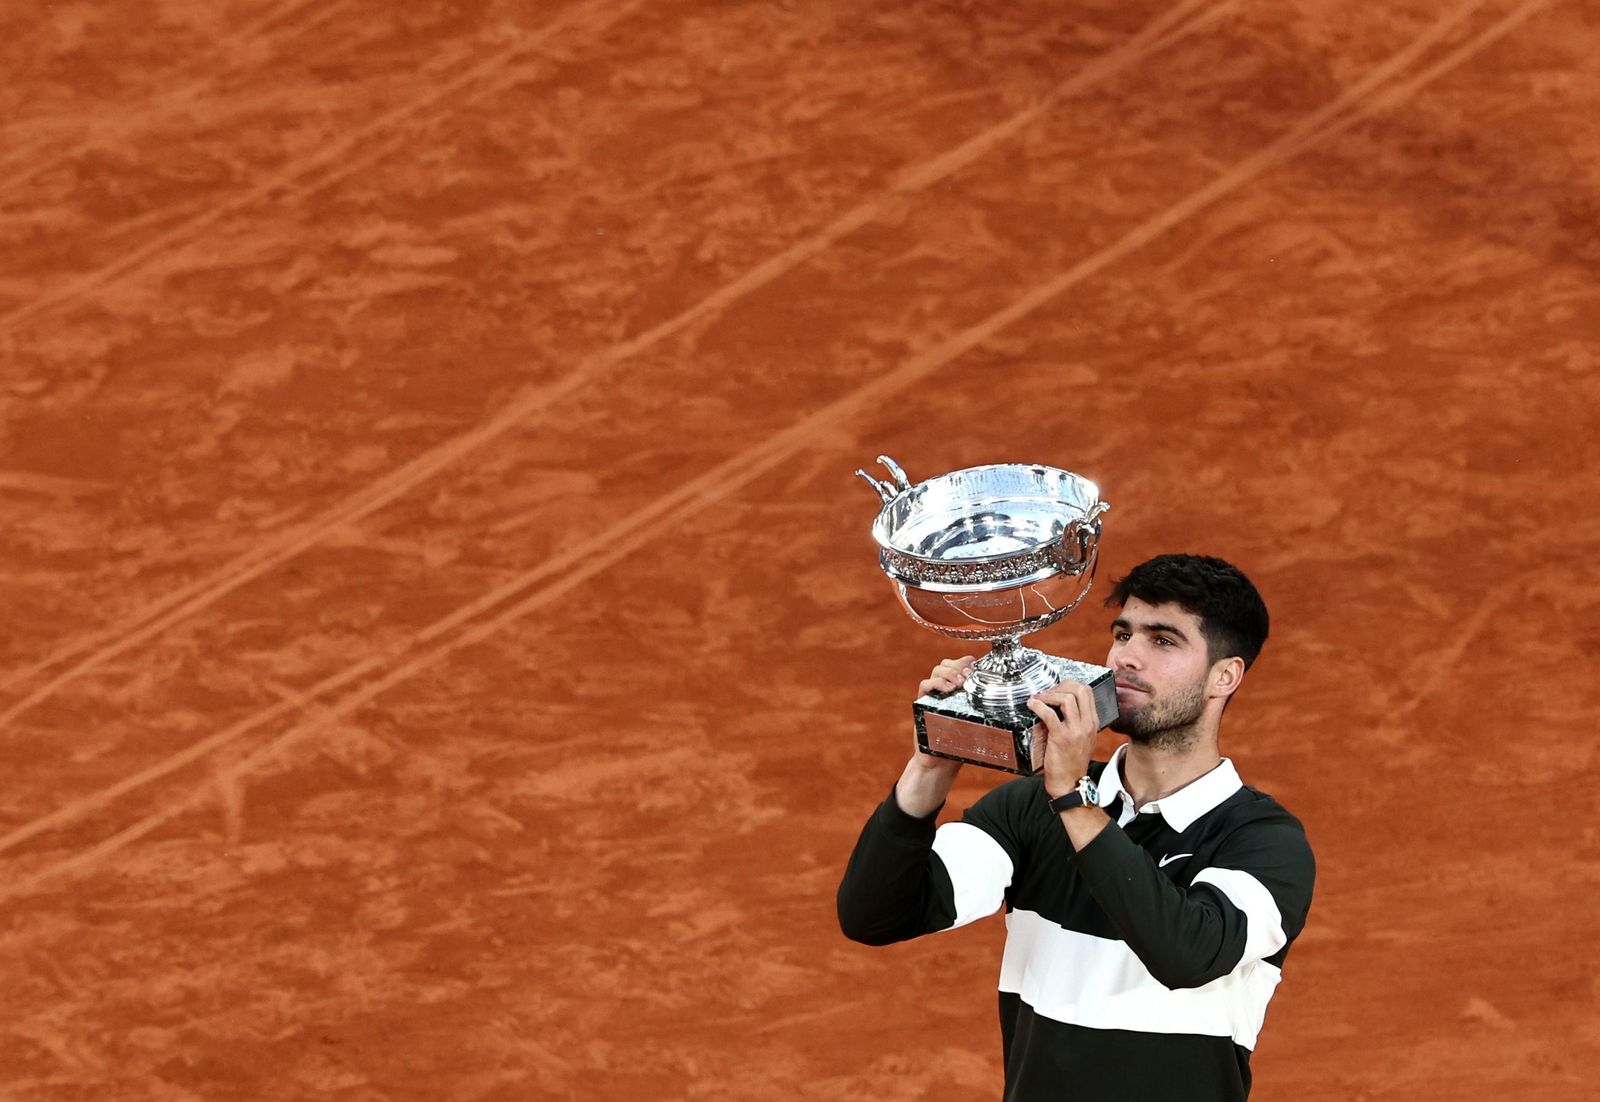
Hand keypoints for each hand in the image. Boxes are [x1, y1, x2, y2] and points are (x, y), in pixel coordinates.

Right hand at [895, 656, 976, 817]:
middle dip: (959, 665)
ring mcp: (932, 695)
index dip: (967, 661)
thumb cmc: (962, 745)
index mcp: (957, 691)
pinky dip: (936, 683)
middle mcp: (944, 690)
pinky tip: (948, 689)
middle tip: (969, 674)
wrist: (940, 763)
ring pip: (937, 670)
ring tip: (960, 682)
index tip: (977, 666)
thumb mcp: (979, 725)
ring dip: (950, 672)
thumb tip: (1023, 707)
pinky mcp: (922, 704)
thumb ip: (992, 714)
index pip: (960, 665)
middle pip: (948, 663)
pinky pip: (925, 685)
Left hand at [1026, 680, 1099, 799]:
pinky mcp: (1061, 737)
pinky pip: (1049, 714)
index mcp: (1093, 722)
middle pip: (1079, 690)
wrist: (1070, 784)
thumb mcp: (1082, 739)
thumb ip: (1076, 722)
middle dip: (1060, 685)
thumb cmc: (1072, 762)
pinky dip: (1038, 705)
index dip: (1069, 684)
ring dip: (1049, 694)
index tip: (1056, 688)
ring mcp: (1075, 730)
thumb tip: (1058, 704)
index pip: (1087, 692)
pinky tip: (1032, 705)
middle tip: (1047, 692)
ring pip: (1066, 698)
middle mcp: (1087, 724)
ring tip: (1038, 698)